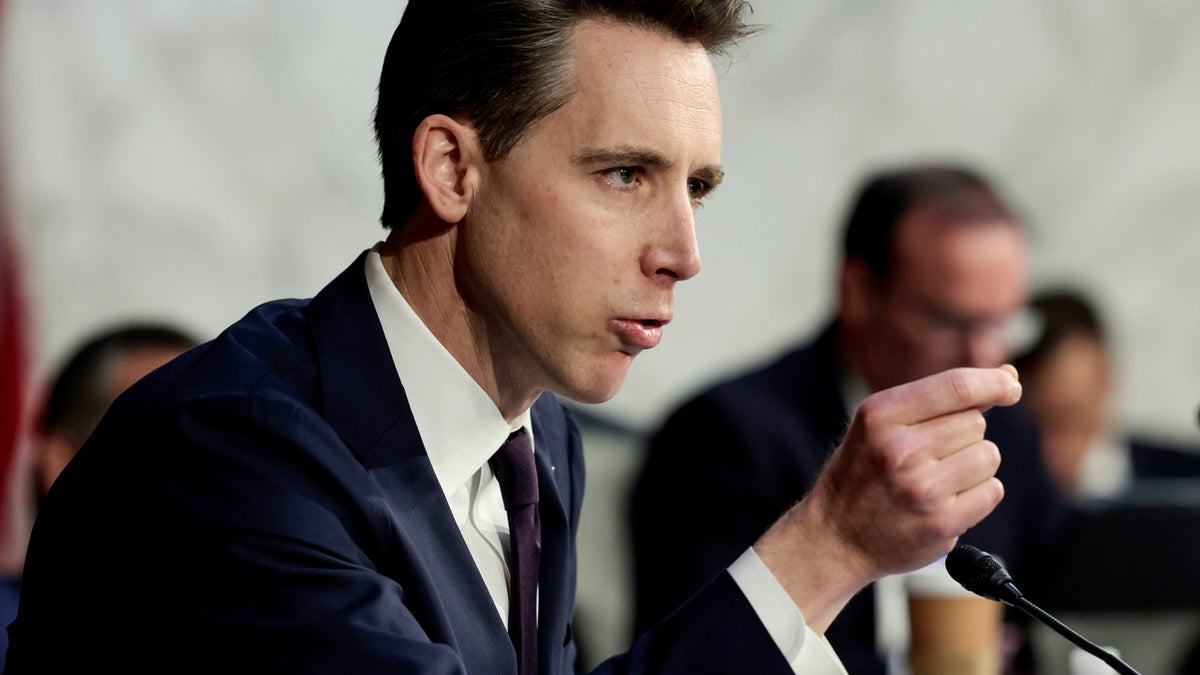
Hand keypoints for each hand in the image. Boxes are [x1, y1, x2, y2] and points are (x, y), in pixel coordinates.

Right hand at [754, 365, 1021, 630]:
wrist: (834, 537)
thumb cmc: (863, 473)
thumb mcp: (880, 423)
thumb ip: (938, 398)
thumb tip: (1007, 377)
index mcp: (880, 416)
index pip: (956, 387)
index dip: (993, 382)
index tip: (1010, 384)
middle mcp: (899, 450)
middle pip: (975, 423)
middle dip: (963, 434)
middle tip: (930, 455)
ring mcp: (922, 488)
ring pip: (988, 455)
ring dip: (973, 465)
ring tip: (936, 478)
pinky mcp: (942, 522)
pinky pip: (992, 491)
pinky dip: (978, 494)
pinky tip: (946, 500)